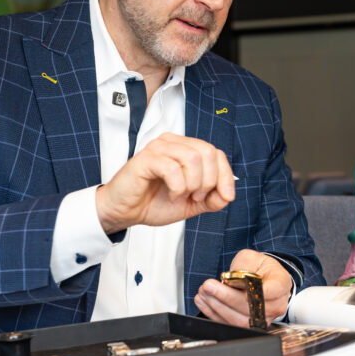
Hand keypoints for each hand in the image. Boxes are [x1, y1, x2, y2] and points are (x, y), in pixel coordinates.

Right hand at [95, 132, 234, 233]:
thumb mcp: (192, 204)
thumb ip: (212, 198)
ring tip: (181, 196)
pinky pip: (172, 168)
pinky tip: (171, 195)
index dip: (225, 175)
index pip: (215, 153)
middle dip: (208, 181)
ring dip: (192, 184)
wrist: (125, 212)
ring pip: (192, 158)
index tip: (226, 196)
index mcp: (185, 148)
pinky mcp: (146, 159)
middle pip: (207, 152)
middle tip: (195, 197)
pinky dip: (177, 187)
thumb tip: (228, 194)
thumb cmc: (153, 202)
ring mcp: (158, 148)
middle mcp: (172, 143)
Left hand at [194, 250, 293, 326]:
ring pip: (241, 320)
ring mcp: (265, 318)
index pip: (269, 291)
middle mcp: (276, 305)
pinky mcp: (251, 326)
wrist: (263, 277)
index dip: (248, 290)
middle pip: (251, 308)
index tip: (227, 282)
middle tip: (208, 286)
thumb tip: (232, 281)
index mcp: (281, 284)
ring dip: (218, 307)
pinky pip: (232, 325)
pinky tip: (205, 303)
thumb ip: (243, 267)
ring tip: (203, 294)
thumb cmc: (259, 267)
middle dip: (225, 298)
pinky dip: (215, 314)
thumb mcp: (252, 258)